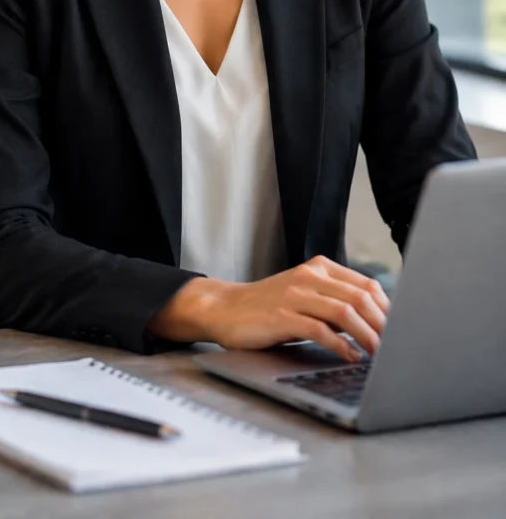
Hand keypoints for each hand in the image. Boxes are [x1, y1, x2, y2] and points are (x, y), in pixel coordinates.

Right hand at [206, 256, 389, 361]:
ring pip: (344, 311)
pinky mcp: (281, 315)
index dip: (388, 311)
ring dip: (366, 336)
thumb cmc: (269, 307)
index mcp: (319, 268)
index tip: (400, 333)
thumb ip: (335, 302)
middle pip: (360, 297)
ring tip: (377, 355)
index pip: (367, 285)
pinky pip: (319, 329)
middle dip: (382, 326)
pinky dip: (339, 345)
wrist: (225, 309)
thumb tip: (377, 325)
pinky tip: (349, 356)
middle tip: (394, 349)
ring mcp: (295, 294)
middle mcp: (309, 276)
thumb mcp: (305, 296)